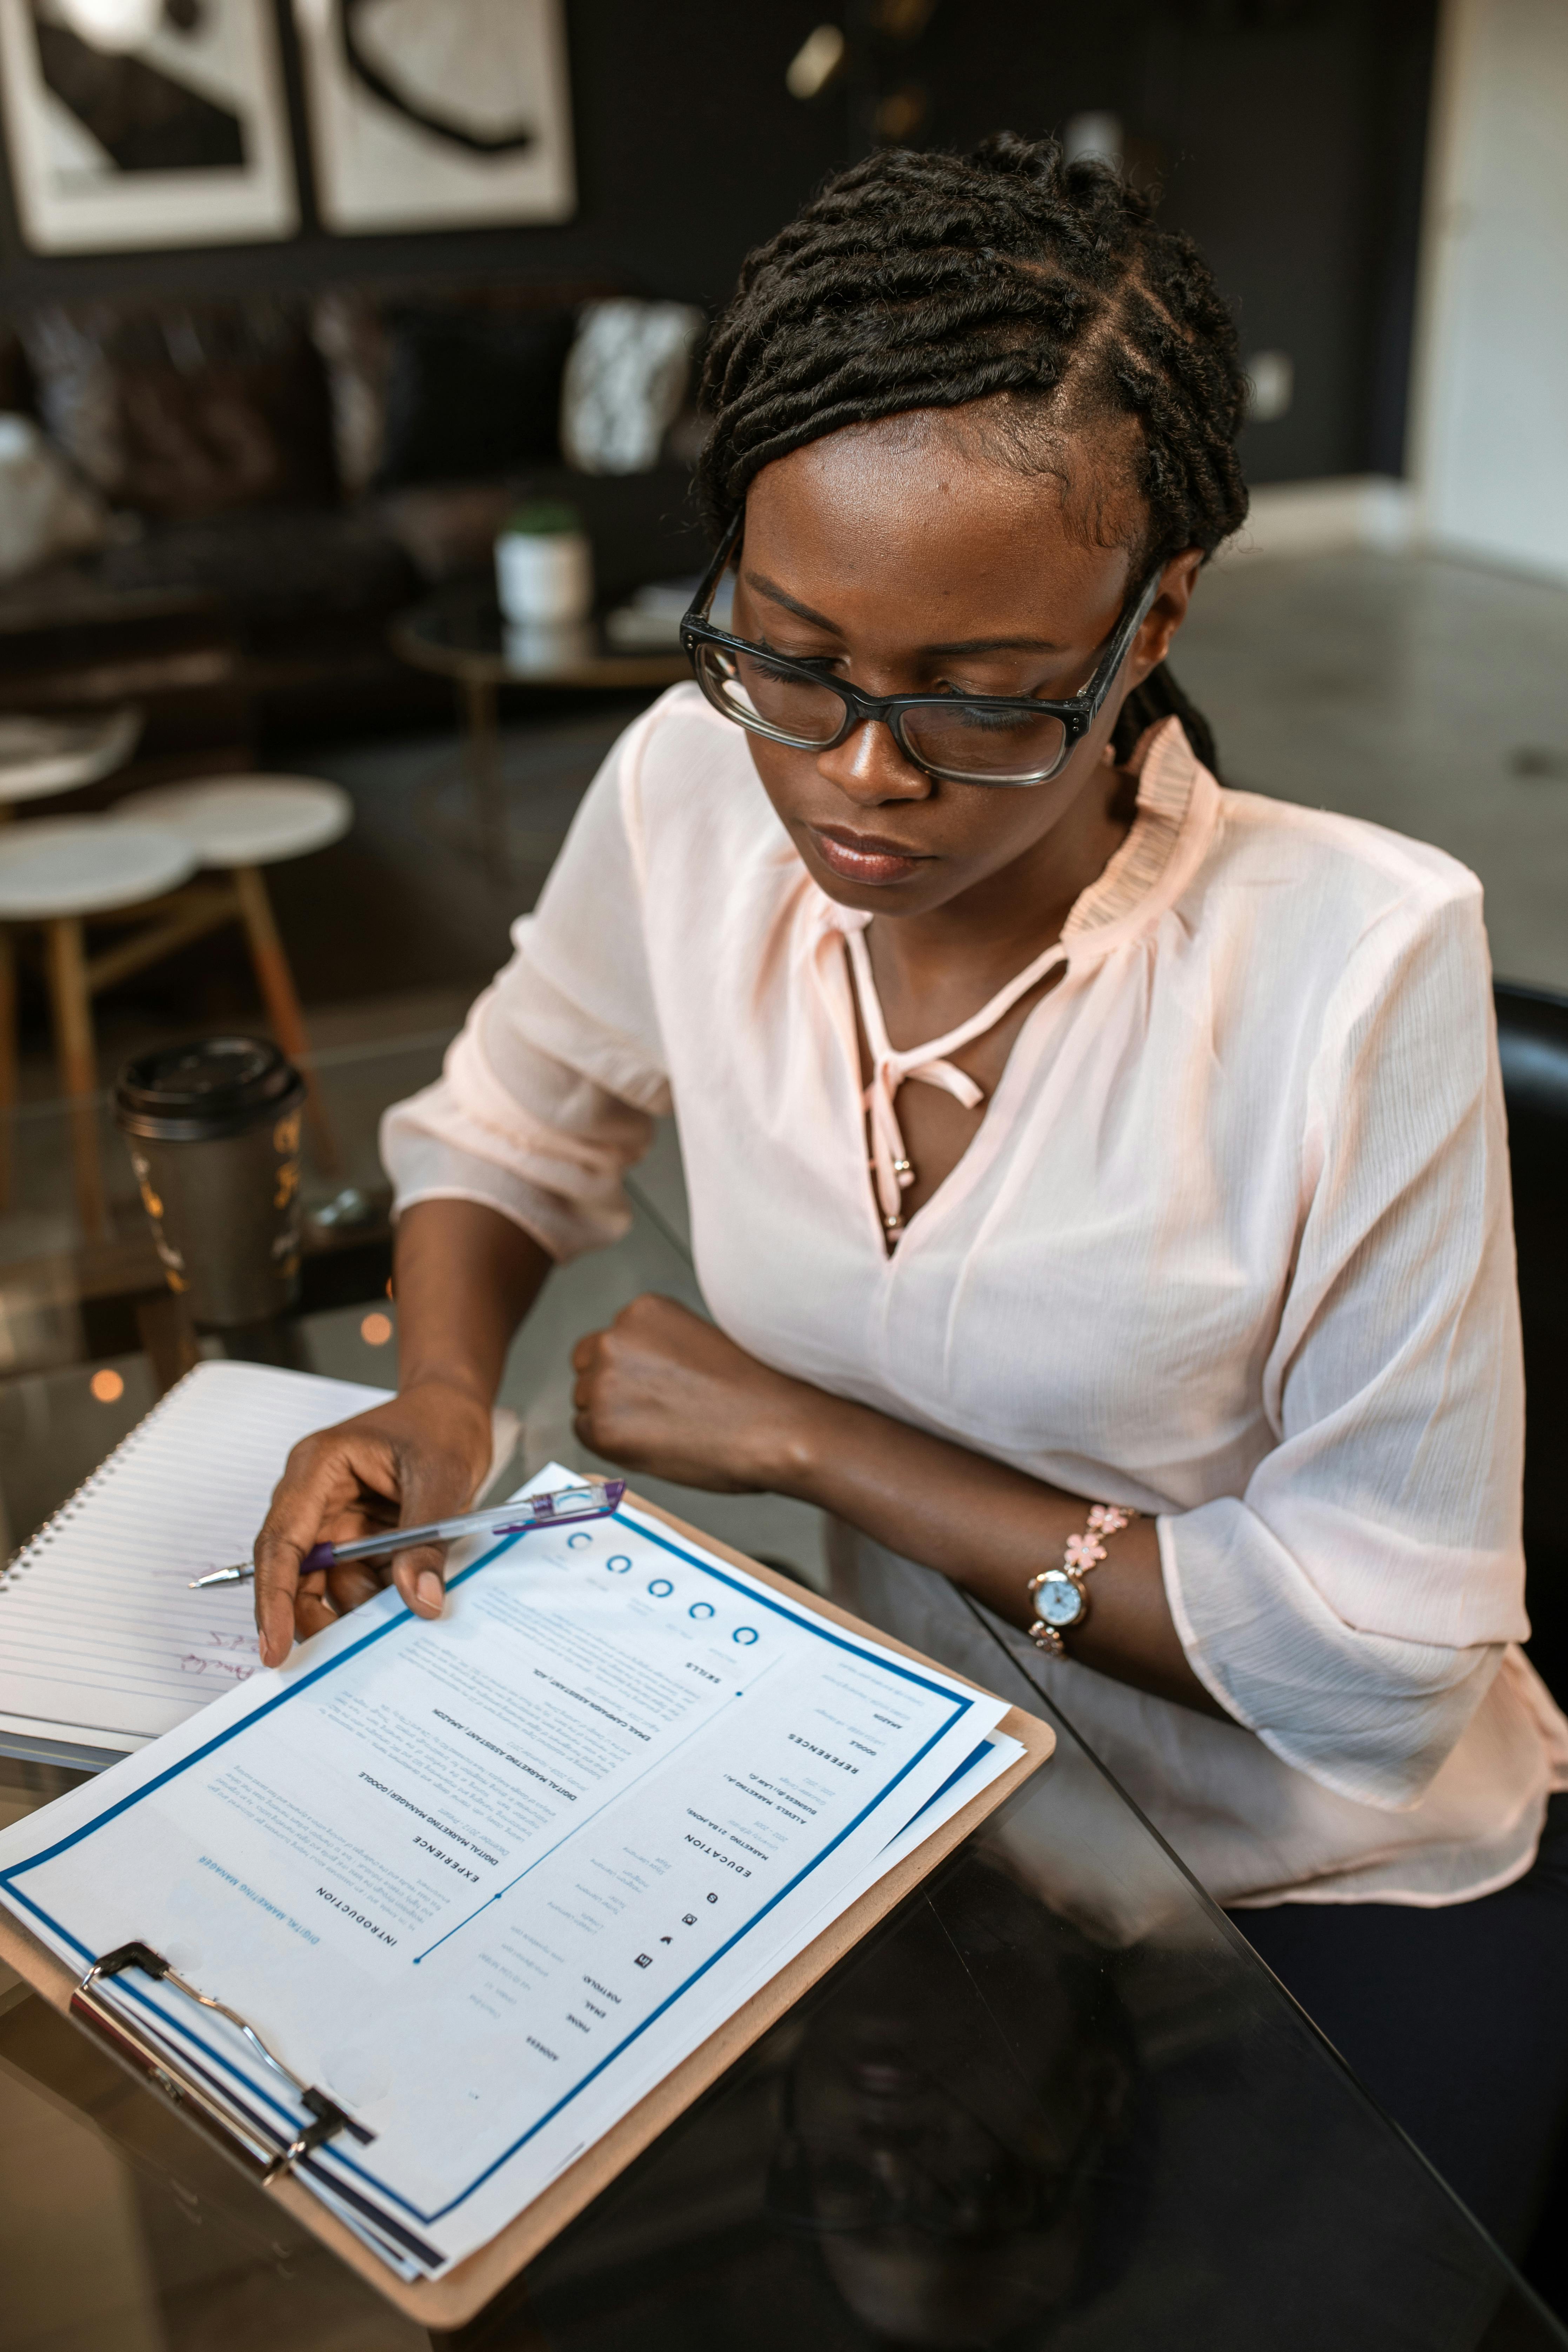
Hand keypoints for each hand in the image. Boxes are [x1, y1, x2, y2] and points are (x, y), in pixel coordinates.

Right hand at [251, 1379, 494, 1666]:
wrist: (456, 1408)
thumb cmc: (441, 1424)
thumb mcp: (442, 1477)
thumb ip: (426, 1541)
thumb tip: (421, 1600)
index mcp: (316, 1469)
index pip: (281, 1544)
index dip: (273, 1600)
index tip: (273, 1648)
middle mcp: (315, 1499)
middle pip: (297, 1574)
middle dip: (317, 1615)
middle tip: (343, 1658)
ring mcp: (336, 1521)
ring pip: (331, 1585)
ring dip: (360, 1608)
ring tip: (399, 1614)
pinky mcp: (359, 1538)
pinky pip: (359, 1581)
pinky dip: (380, 1597)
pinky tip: (409, 1598)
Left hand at [571, 1295, 815, 1493]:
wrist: (775, 1427)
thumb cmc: (751, 1391)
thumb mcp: (696, 1341)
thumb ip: (654, 1348)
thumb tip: (634, 1373)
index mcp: (640, 1311)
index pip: (606, 1341)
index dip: (628, 1369)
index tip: (655, 1386)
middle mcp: (614, 1339)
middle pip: (587, 1368)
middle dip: (612, 1389)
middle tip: (656, 1410)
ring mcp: (604, 1382)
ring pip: (585, 1403)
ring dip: (613, 1417)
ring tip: (665, 1427)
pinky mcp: (602, 1425)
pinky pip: (587, 1435)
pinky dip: (612, 1444)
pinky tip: (654, 1444)